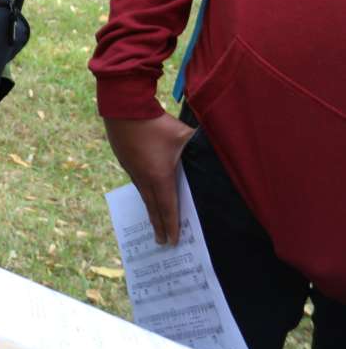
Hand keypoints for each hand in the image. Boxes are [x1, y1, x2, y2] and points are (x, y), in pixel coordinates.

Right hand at [103, 114, 195, 244]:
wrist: (123, 107)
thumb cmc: (156, 122)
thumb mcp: (184, 134)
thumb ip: (201, 144)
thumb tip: (224, 147)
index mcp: (160, 176)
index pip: (168, 206)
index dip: (172, 225)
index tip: (174, 241)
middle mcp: (144, 177)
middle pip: (153, 207)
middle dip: (159, 225)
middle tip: (162, 242)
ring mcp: (131, 169)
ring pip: (143, 194)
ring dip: (149, 210)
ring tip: (154, 221)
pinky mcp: (124, 159)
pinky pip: (136, 181)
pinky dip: (143, 192)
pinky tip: (145, 191)